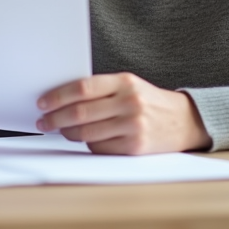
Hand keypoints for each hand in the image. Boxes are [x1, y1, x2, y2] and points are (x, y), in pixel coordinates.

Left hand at [36, 72, 210, 154]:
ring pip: (87, 132)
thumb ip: (101, 89)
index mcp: (125, 81)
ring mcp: (133, 126)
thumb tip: (61, 98)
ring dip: (67, 133)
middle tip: (43, 121)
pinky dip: (87, 144)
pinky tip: (83, 139)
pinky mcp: (135, 146)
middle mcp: (129, 102)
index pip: (82, 87)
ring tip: (59, 130)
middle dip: (56, 118)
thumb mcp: (129, 85)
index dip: (58, 96)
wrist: (184, 121)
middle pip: (81, 112)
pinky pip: (100, 147)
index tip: (43, 102)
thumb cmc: (148, 101)